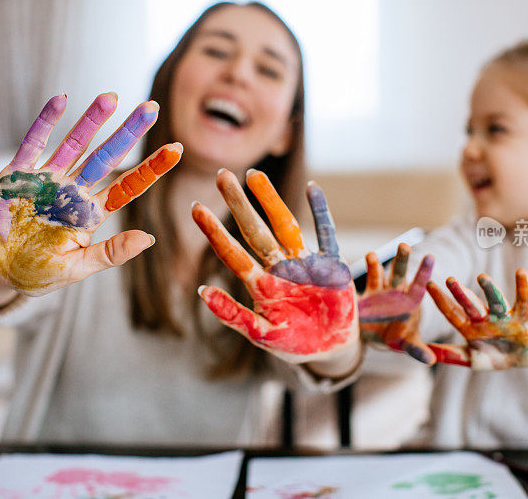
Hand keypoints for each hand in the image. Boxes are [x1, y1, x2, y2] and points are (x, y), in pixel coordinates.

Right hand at [0, 93, 181, 295]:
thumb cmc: (39, 271)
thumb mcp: (78, 268)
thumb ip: (111, 253)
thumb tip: (149, 238)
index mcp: (92, 212)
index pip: (128, 186)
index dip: (151, 168)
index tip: (176, 150)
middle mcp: (74, 190)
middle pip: (107, 156)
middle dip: (128, 133)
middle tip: (151, 107)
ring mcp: (47, 179)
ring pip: (75, 145)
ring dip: (92, 121)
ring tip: (111, 97)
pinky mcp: (17, 174)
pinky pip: (33, 144)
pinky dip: (46, 122)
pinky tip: (61, 101)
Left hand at [192, 169, 356, 363]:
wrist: (331, 351)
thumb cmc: (294, 344)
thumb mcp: (262, 334)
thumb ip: (234, 315)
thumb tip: (202, 291)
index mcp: (261, 284)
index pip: (233, 253)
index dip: (215, 232)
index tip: (195, 209)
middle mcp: (280, 267)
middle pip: (255, 230)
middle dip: (239, 204)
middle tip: (221, 176)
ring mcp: (305, 263)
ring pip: (286, 225)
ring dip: (271, 201)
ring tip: (254, 175)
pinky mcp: (331, 265)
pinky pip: (326, 233)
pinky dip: (320, 211)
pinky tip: (312, 188)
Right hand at [358, 243, 438, 363]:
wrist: (375, 335)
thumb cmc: (397, 335)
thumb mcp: (406, 342)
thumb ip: (417, 349)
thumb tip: (432, 361)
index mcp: (410, 301)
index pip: (418, 284)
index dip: (423, 272)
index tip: (430, 256)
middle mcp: (395, 291)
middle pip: (399, 273)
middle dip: (401, 259)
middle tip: (404, 245)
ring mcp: (377, 291)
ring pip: (377, 274)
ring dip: (375, 264)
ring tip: (371, 255)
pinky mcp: (362, 297)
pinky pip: (357, 287)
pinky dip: (352, 282)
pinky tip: (345, 272)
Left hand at [426, 269, 527, 369]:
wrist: (521, 359)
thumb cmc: (494, 356)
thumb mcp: (472, 359)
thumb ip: (453, 355)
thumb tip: (428, 352)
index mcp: (470, 327)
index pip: (452, 312)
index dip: (441, 300)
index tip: (429, 285)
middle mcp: (484, 319)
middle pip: (471, 304)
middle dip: (461, 293)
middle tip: (450, 280)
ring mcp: (503, 318)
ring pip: (495, 301)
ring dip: (490, 290)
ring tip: (482, 277)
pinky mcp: (523, 318)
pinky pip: (523, 302)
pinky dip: (523, 288)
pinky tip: (521, 272)